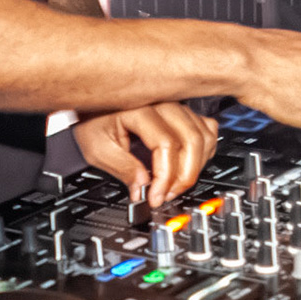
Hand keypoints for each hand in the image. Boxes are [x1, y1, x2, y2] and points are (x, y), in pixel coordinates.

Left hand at [73, 103, 220, 207]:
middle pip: (192, 140)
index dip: (165, 176)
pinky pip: (207, 130)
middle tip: (166, 195)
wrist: (95, 103)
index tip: (155, 196)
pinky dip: (204, 152)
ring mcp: (176, 106)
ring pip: (204, 136)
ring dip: (195, 166)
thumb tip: (143, 188)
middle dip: (184, 176)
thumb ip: (122, 168)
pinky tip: (187, 166)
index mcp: (140, 109)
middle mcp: (163, 103)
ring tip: (174, 185)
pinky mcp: (184, 112)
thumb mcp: (98, 148)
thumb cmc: (94, 120)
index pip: (166, 144)